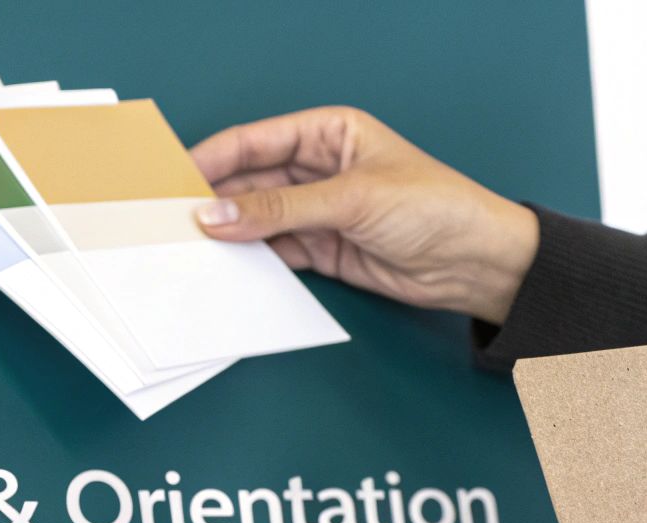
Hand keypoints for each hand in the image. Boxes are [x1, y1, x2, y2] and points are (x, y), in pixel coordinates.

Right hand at [189, 107, 537, 323]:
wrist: (476, 263)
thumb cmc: (436, 208)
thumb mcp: (353, 199)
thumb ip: (281, 210)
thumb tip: (219, 215)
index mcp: (329, 132)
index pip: (257, 141)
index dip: (213, 157)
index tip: (174, 178)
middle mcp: (319, 168)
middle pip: (250, 180)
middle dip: (213, 198)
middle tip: (170, 218)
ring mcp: (319, 210)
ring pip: (257, 218)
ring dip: (228, 232)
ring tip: (188, 245)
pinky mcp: (323, 249)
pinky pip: (274, 250)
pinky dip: (250, 259)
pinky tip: (225, 266)